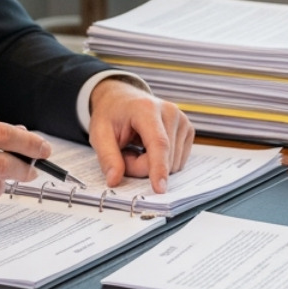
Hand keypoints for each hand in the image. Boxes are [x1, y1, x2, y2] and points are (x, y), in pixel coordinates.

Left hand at [87, 77, 193, 192]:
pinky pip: (177, 162)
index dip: (159, 168)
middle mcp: (170, 112)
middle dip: (141, 166)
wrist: (123, 100)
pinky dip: (162, 162)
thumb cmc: (112, 115)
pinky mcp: (188, 130)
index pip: (158, 143)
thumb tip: (114, 180)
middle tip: (124, 153)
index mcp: (147, 108)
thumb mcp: (99, 134)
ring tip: (137, 148)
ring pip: (172, 163)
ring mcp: (182, 120)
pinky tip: (150, 148)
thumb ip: (107, 157)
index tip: (159, 188)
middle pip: (164, 158)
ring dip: (151, 165)